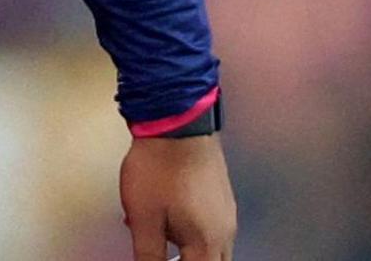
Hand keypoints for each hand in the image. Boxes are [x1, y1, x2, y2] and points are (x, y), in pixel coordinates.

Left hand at [118, 132, 235, 259]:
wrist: (176, 122)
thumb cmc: (160, 165)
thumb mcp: (144, 218)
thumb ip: (148, 254)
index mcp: (208, 242)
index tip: (160, 259)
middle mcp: (224, 230)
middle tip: (165, 254)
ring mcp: (226, 212)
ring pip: (214, 249)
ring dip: (191, 252)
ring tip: (162, 239)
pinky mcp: (220, 196)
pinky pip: (212, 228)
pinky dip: (194, 235)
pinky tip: (169, 220)